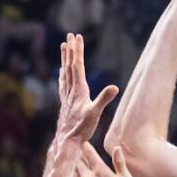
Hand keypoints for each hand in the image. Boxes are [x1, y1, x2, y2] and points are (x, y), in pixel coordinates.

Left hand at [55, 32, 119, 146]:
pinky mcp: (65, 103)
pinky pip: (63, 84)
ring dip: (65, 59)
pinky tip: (61, 72)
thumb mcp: (95, 113)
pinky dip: (63, 74)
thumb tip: (115, 87)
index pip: (78, 66)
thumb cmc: (82, 128)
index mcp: (79, 90)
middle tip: (70, 35)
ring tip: (63, 47)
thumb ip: (104, 99)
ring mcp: (67, 96)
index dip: (78, 51)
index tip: (77, 37)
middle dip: (71, 50)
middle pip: (70, 66)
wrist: (67, 141)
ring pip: (65, 72)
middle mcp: (71, 90)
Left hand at [72, 145, 135, 176]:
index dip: (84, 146)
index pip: (88, 153)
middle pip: (77, 161)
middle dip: (77, 154)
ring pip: (72, 172)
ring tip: (71, 161)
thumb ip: (119, 163)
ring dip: (72, 166)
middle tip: (74, 149)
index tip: (83, 142)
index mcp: (100, 171)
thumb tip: (117, 148)